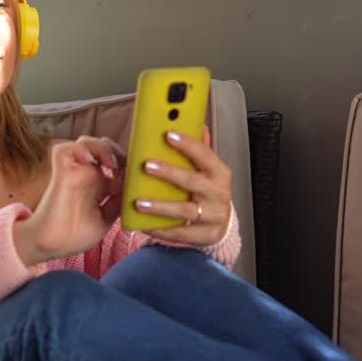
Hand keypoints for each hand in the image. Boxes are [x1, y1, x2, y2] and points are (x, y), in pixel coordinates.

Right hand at [14, 136, 124, 265]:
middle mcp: (87, 176)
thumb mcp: (105, 220)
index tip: (138, 177)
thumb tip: (133, 188)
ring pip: (86, 142)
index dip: (128, 163)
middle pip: (103, 146)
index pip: (116, 162)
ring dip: (102, 148)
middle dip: (118, 151)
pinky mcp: (61, 173)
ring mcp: (74, 173)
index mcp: (99, 186)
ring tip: (111, 165)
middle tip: (125, 168)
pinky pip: (65, 149)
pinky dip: (79, 149)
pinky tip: (90, 162)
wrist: (51, 246)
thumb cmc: (74, 236)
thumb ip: (118, 203)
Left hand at [133, 127, 232, 245]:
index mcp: (219, 173)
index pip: (204, 155)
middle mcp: (218, 194)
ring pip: (184, 211)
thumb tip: (197, 125)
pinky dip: (160, 229)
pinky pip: (179, 233)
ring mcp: (213, 216)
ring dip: (160, 206)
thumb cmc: (210, 193)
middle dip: (169, 173)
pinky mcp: (204, 235)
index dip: (187, 144)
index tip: (169, 135)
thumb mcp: (208, 171)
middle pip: (192, 182)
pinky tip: (143, 224)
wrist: (222, 224)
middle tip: (147, 165)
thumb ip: (200, 151)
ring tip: (139, 202)